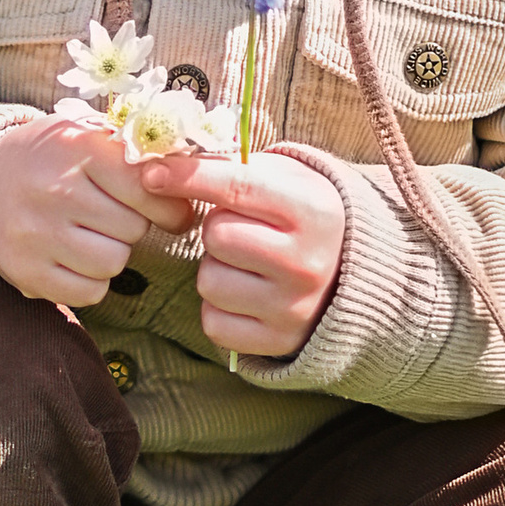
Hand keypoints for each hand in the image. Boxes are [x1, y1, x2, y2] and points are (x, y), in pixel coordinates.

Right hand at [0, 117, 196, 308]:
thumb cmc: (53, 160)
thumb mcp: (90, 138)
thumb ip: (140, 155)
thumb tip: (206, 177)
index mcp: (77, 148)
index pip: (147, 186)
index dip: (169, 205)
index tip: (173, 212)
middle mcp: (53, 189)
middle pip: (132, 230)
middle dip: (133, 227)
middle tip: (113, 217)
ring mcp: (35, 233)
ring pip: (113, 263)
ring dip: (113, 255)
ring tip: (92, 236)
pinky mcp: (25, 271)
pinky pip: (89, 292)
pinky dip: (91, 281)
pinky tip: (75, 258)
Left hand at [138, 151, 347, 358]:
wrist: (353, 277)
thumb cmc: (305, 218)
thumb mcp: (289, 180)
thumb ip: (237, 168)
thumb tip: (167, 164)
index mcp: (313, 212)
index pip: (237, 188)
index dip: (187, 177)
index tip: (151, 173)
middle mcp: (306, 262)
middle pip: (217, 236)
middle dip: (216, 228)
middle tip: (238, 229)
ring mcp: (293, 308)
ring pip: (209, 281)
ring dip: (215, 269)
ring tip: (244, 264)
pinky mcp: (277, 341)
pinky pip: (213, 321)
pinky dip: (218, 307)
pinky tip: (244, 294)